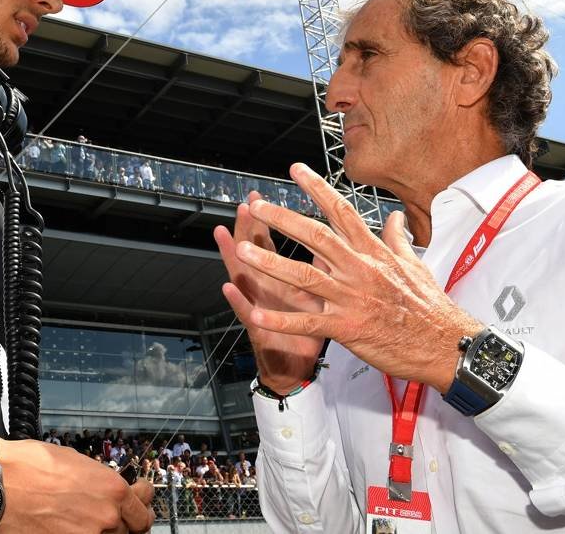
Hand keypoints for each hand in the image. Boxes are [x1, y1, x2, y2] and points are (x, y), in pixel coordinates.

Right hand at [0, 440, 153, 532]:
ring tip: (87, 521)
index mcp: (113, 490)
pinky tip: (70, 528)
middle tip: (114, 516)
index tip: (138, 505)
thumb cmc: (31, 466)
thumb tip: (107, 490)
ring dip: (104, 532)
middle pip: (129, 532)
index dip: (141, 509)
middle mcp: (106, 518)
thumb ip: (100, 480)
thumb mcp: (76, 462)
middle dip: (124, 524)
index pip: (143, 513)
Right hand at [214, 191, 326, 393]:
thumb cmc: (310, 332)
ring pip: (244, 277)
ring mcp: (261, 307)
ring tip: (224, 234)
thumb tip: (340, 238)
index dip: (273, 217)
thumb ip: (328, 266)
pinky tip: (228, 287)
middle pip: (256, 251)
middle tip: (246, 203)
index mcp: (286, 278)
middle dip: (250, 227)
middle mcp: (268, 287)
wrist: (298, 370)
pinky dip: (238, 301)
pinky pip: (247, 315)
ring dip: (234, 256)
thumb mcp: (322, 295)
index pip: (276, 241)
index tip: (266, 194)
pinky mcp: (259, 330)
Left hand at [233, 164, 482, 391]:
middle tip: (257, 205)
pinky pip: (308, 321)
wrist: (444, 344)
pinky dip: (281, 320)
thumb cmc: (430, 306)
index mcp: (372, 252)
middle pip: (315, 236)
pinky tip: (257, 315)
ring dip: (270, 263)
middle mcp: (358, 269)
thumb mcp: (416, 264)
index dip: (316, 188)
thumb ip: (397, 239)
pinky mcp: (347, 327)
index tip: (296, 170)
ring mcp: (351, 297)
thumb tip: (395, 218)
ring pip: (303, 275)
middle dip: (282, 218)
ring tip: (242, 252)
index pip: (341, 211)